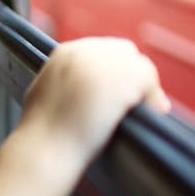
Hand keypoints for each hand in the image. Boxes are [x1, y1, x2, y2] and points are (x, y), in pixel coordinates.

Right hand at [20, 37, 170, 164]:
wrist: (44, 146)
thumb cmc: (41, 131)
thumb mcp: (45, 92)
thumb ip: (66, 80)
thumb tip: (84, 88)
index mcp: (64, 52)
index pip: (101, 49)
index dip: (111, 69)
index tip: (114, 89)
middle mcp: (85, 51)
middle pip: (123, 51)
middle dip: (128, 74)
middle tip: (131, 99)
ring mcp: (105, 63)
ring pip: (140, 65)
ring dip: (142, 86)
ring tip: (143, 108)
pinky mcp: (124, 79)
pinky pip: (149, 80)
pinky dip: (153, 97)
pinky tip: (152, 111)